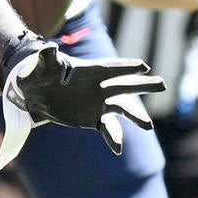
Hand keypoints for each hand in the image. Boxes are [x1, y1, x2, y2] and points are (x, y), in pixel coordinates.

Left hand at [0, 43, 163, 167]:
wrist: (35, 93)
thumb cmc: (39, 74)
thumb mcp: (41, 65)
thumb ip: (47, 57)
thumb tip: (50, 47)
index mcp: (90, 71)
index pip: (111, 68)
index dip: (126, 67)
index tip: (143, 66)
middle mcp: (99, 87)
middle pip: (124, 86)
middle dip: (142, 85)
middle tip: (161, 84)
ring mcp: (99, 104)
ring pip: (122, 110)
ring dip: (135, 117)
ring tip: (147, 126)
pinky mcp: (93, 119)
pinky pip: (107, 130)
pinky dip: (113, 139)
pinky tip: (117, 149)